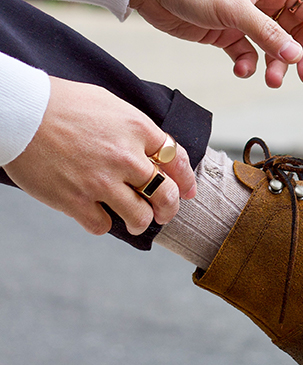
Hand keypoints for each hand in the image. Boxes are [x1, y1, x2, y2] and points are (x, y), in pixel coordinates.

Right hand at [3, 77, 195, 235]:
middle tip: (163, 213)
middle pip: (166, 194)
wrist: (17, 111)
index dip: (186, 179)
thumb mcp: (109, 104)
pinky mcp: (75, 199)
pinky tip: (96, 215)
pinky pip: (101, 225)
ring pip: (140, 216)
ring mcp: (101, 180)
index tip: (188, 191)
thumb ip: (137, 129)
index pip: (176, 159)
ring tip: (134, 221)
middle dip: (169, 208)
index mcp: (137, 129)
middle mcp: (125, 156)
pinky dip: (101, 223)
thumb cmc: (61, 104)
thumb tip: (157, 151)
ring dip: (140, 222)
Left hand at [128, 0, 302, 87]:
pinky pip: (248, 55)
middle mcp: (265, 3)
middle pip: (297, 33)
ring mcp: (247, 20)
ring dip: (276, 66)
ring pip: (274, 48)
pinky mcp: (228, 35)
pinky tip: (240, 70)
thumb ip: (267, 32)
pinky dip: (247, 65)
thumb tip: (295, 55)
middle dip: (302, 57)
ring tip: (272, 80)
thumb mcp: (234, 9)